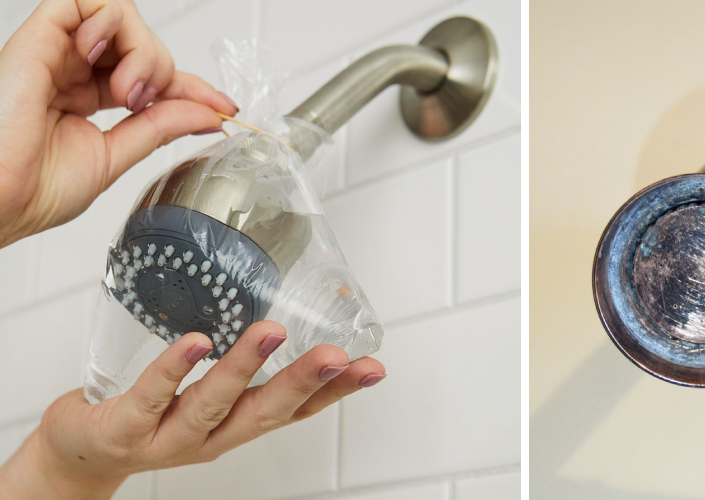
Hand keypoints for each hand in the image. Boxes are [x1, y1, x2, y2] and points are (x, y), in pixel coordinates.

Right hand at [0, 0, 236, 247]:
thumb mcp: (116, 156)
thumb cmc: (32, 189)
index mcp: (86, 98)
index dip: (192, 86)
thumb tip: (206, 113)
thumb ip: (160, 127)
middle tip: (145, 105)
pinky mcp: (40, 35)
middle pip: (143, 43)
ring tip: (126, 92)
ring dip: (143, 51)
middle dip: (164, 71)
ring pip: (121, 16)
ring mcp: (57, 51)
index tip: (223, 106)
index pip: (151, 75)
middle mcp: (72, 70)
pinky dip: (112, 22)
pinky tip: (104, 62)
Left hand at [0, 321, 385, 498]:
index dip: (337, 392)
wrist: (80, 451)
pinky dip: (174, 370)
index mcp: (236, 423)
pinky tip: (196, 342)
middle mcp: (211, 436)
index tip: (373, 367)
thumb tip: (281, 306)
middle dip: (305, 382)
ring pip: (213, 404)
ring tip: (270, 332)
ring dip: (245, 368)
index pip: (296, 410)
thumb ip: (239, 362)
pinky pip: (151, 397)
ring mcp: (168, 437)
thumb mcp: (206, 394)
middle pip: (265, 412)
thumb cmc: (148, 411)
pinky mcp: (125, 428)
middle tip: (338, 354)